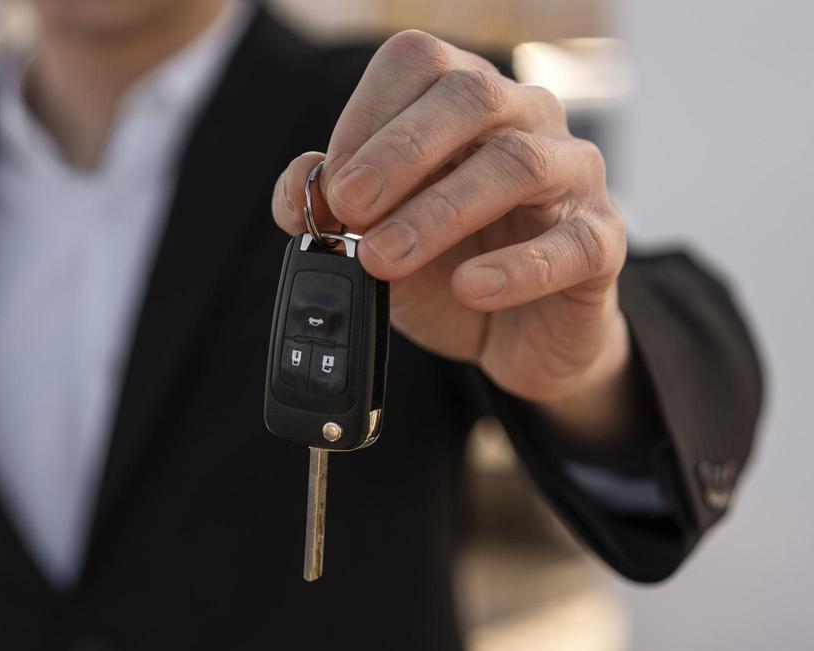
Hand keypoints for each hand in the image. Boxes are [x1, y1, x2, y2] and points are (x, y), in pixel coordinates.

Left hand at [272, 31, 632, 431]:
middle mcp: (524, 119)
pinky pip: (573, 243)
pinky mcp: (602, 241)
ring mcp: (572, 175)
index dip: (366, 115)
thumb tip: (300, 183)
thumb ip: (329, 207)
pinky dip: (516, 268)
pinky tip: (470, 288)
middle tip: (349, 209)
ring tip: (384, 258)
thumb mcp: (373, 238)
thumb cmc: (443, 268)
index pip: (419, 62)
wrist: (514, 335)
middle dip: (399, 152)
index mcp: (462, 101)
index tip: (330, 183)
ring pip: (519, 163)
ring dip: (440, 211)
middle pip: (470, 96)